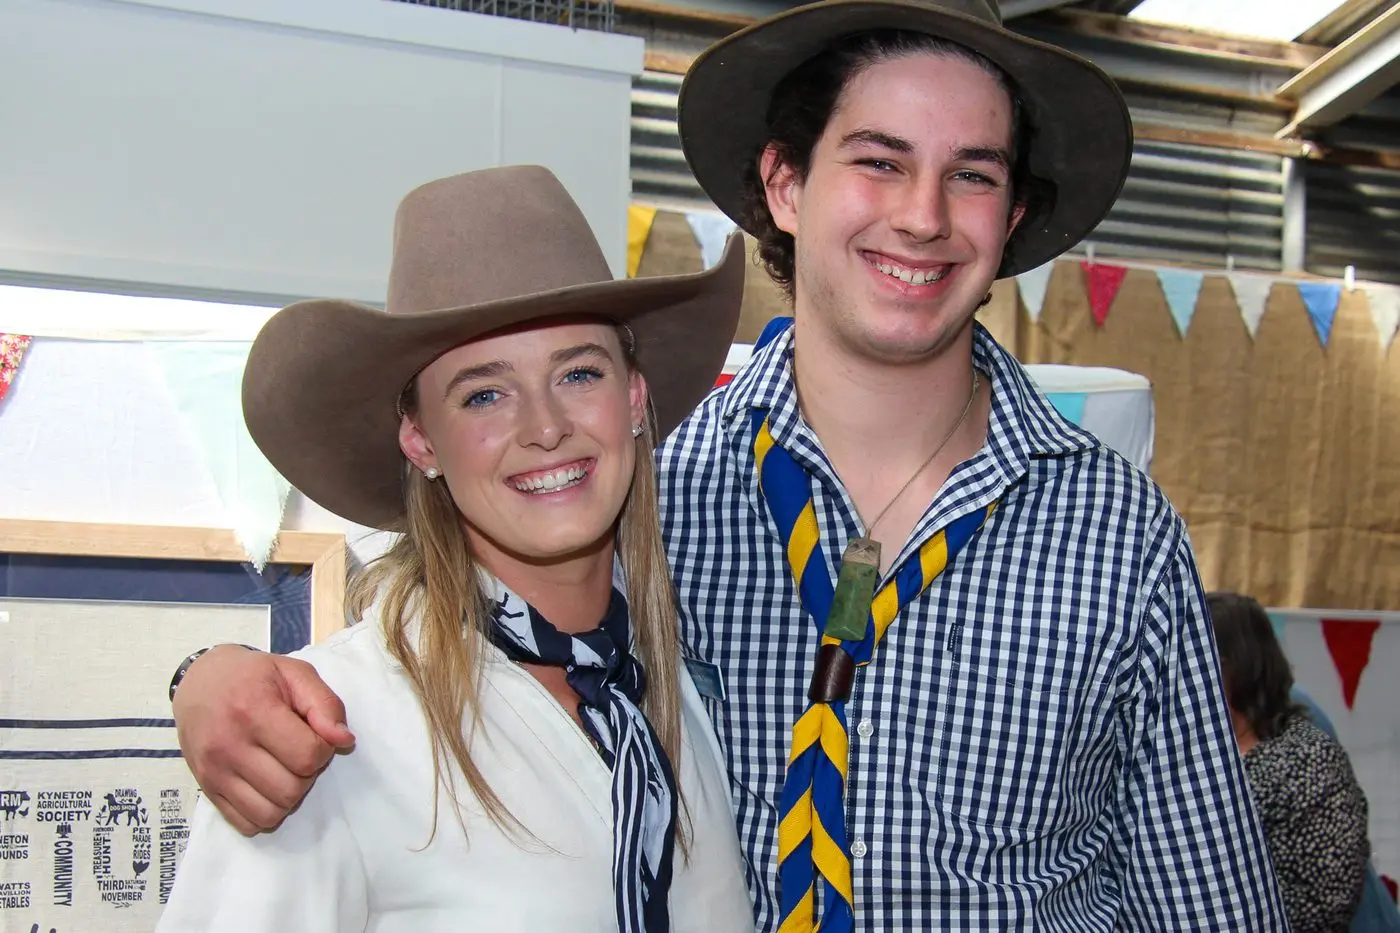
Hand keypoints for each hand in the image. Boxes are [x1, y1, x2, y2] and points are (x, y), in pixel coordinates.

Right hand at [172, 645, 355, 834]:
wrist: (200, 683)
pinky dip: (265, 813)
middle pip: (291, 790)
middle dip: (307, 775)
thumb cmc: (253, 676)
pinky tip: (266, 786)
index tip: (314, 735)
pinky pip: (246, 824)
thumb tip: (345, 741)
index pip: (307, 756)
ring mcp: (213, 772)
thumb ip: (325, 705)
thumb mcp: (295, 673)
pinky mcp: (206, 789)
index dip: (323, 749)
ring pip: (270, 814)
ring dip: (288, 797)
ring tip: (284, 769)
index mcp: (254, 711)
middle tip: (299, 752)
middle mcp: (229, 745)